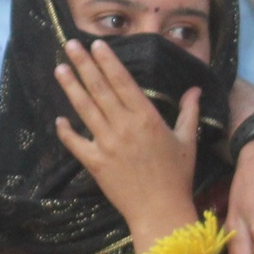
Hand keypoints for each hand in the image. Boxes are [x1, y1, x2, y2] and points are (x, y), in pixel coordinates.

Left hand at [54, 39, 199, 252]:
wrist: (160, 209)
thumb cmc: (176, 175)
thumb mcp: (187, 140)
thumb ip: (188, 112)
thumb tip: (194, 89)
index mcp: (146, 118)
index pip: (123, 83)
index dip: (108, 62)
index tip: (97, 44)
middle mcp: (124, 127)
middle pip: (99, 90)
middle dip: (84, 65)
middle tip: (70, 45)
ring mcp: (106, 144)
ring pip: (85, 110)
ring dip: (71, 88)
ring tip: (59, 68)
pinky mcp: (94, 163)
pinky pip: (75, 143)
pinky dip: (66, 131)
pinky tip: (58, 118)